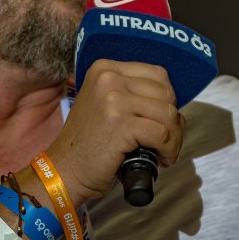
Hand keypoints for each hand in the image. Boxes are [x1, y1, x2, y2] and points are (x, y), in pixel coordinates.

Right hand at [46, 59, 184, 205]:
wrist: (64, 170)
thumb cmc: (89, 143)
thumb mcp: (106, 105)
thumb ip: (132, 95)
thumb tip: (173, 106)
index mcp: (105, 69)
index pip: (157, 74)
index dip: (166, 100)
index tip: (161, 121)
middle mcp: (108, 78)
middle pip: (166, 93)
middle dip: (173, 121)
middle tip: (165, 141)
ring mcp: (113, 99)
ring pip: (168, 114)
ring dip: (174, 138)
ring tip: (164, 152)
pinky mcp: (120, 124)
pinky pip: (162, 134)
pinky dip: (168, 150)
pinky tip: (161, 159)